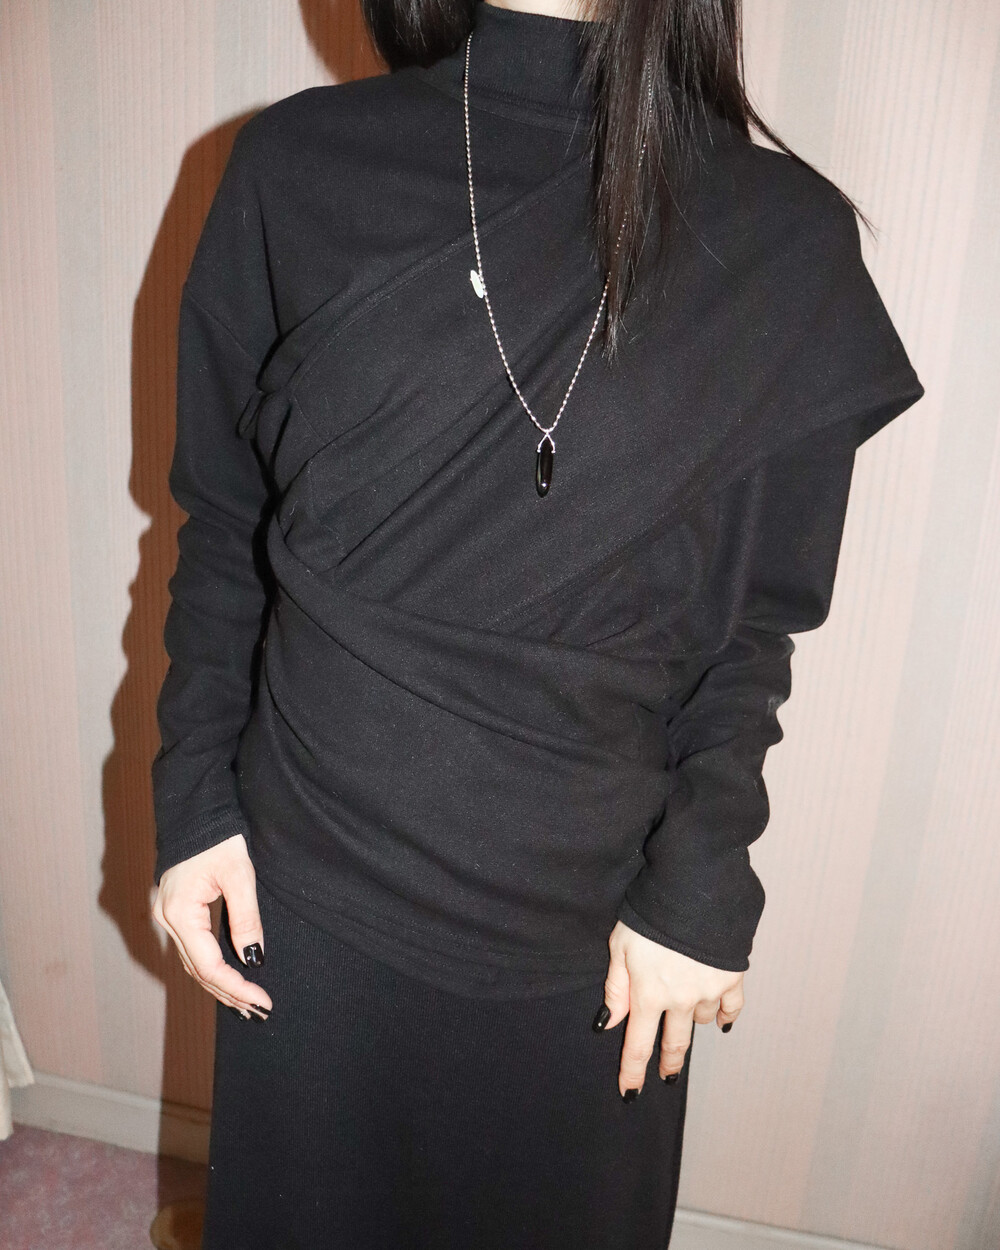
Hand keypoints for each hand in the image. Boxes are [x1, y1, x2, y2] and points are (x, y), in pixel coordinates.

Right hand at [151, 833, 272, 1019]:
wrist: (196, 809)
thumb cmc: (218, 838)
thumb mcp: (239, 876)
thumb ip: (246, 919)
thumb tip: (254, 959)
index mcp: (179, 913)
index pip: (209, 966)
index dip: (236, 987)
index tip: (263, 1001)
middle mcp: (167, 919)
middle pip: (198, 970)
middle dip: (229, 994)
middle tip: (259, 1012)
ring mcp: (167, 915)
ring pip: (194, 962)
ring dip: (220, 985)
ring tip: (247, 1005)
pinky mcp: (175, 910)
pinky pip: (193, 948)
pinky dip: (211, 967)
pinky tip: (228, 977)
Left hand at [600, 920, 743, 1097]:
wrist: (695, 889)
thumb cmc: (650, 914)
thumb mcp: (620, 946)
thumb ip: (616, 988)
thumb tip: (609, 1024)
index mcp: (648, 994)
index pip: (638, 1045)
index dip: (633, 1072)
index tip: (630, 1093)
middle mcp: (679, 999)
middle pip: (675, 1042)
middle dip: (670, 1062)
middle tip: (667, 1077)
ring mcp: (709, 990)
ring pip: (702, 1020)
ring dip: (692, 1021)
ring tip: (685, 1012)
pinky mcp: (731, 976)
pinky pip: (731, 1006)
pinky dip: (726, 1015)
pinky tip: (722, 1021)